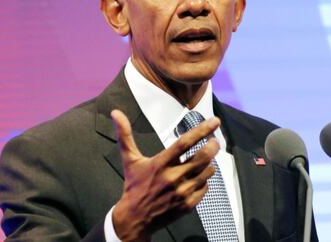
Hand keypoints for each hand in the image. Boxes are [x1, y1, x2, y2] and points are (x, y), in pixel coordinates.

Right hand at [110, 109, 219, 241]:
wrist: (135, 218)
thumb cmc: (134, 185)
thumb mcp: (130, 159)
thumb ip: (125, 135)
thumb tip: (116, 113)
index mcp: (160, 163)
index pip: (185, 142)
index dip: (202, 130)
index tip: (214, 121)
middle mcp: (172, 177)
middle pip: (202, 157)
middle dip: (213, 146)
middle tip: (214, 141)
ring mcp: (182, 192)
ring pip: (207, 172)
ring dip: (209, 163)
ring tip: (204, 159)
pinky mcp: (188, 204)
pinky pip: (205, 188)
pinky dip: (204, 180)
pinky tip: (197, 177)